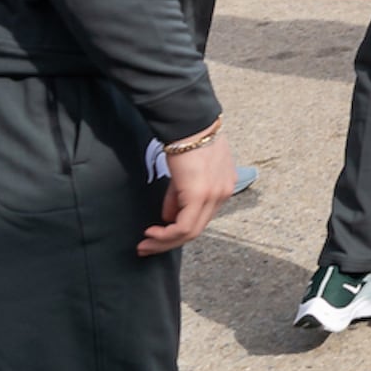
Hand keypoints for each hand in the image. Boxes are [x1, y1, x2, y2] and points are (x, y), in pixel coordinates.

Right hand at [140, 135, 229, 254]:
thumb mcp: (186, 172)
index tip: (159, 234)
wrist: (189, 123)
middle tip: (147, 247)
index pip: (203, 216)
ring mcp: (215, 195)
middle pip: (198, 228)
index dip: (180, 229)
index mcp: (225, 185)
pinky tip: (152, 232)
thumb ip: (179, 195)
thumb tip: (168, 216)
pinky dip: (166, 235)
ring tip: (145, 244)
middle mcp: (224, 193)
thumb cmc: (187, 140)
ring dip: (165, 241)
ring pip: (190, 231)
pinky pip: (184, 226)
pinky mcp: (201, 195)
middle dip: (170, 242)